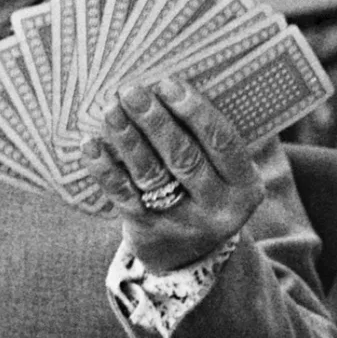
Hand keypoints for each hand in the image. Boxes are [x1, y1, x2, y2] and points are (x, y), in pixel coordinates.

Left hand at [91, 75, 266, 271]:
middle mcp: (218, 207)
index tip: (168, 83)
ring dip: (129, 140)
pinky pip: (124, 196)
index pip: (223, 142)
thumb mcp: (226, 172)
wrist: (191, 255)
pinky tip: (90, 145)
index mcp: (246, 185)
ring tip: (110, 110)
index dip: (195, 111)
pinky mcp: (150, 232)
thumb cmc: (206, 189)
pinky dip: (106, 169)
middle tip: (132, 90)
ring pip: (152, 175)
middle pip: (185, 158)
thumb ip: (210, 136)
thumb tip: (170, 82)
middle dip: (156, 121)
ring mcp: (184, 223)